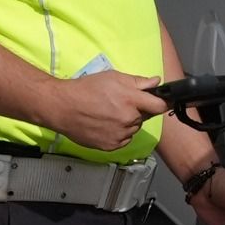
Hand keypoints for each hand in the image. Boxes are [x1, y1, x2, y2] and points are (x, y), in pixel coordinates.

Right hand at [41, 70, 167, 153]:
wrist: (62, 107)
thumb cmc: (86, 88)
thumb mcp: (113, 77)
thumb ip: (137, 81)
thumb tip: (156, 81)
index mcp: (131, 100)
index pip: (159, 106)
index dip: (162, 103)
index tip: (161, 102)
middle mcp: (128, 119)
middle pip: (144, 117)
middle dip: (137, 110)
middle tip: (119, 103)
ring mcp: (120, 135)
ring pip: (133, 129)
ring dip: (127, 123)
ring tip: (108, 114)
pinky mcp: (111, 146)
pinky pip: (123, 139)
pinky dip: (118, 133)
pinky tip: (105, 124)